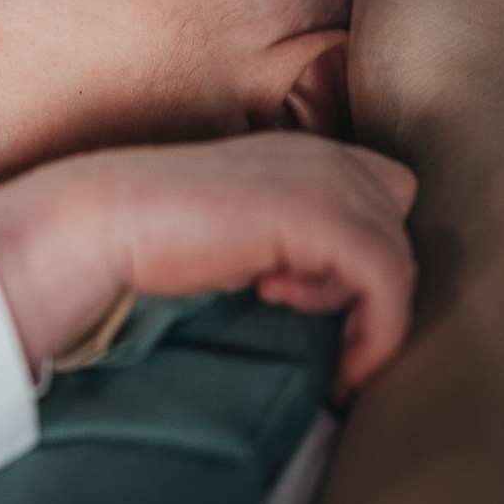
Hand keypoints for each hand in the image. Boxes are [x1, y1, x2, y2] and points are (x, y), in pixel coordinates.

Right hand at [0, 133, 417, 396]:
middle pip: (398, 224)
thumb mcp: (241, 231)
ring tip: (287, 315)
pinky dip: (374, 332)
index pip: (382, 195)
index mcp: (302, 151)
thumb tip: (323, 288)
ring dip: (364, 309)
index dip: (360, 249)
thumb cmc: (157, 235)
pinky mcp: (319, 218)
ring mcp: (326, 182)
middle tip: (298, 307)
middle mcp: (324, 156)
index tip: (306, 296)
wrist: (104, 220)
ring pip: (399, 257)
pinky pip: (387, 282)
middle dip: (366, 277)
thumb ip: (289, 239)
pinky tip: (325, 351)